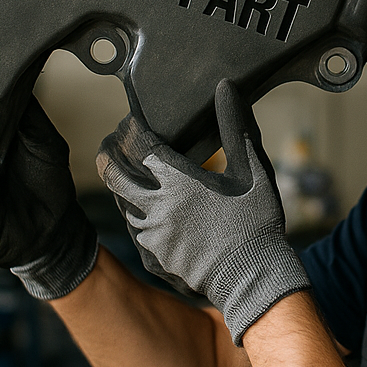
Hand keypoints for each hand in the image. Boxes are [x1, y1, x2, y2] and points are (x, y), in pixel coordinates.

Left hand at [96, 79, 310, 344]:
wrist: (255, 280)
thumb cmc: (257, 221)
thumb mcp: (253, 168)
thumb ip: (235, 125)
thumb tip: (225, 87)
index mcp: (178, 183)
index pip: (138, 145)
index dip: (130, 128)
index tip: (131, 119)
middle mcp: (156, 209)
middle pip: (114, 173)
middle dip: (109, 151)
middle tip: (112, 139)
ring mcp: (151, 237)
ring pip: (119, 201)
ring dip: (119, 182)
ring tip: (125, 168)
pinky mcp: (153, 259)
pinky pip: (132, 229)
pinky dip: (131, 210)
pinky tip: (141, 205)